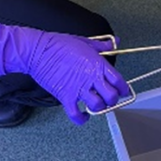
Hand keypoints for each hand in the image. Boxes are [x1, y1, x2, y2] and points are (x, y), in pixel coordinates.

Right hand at [0, 24, 130, 123]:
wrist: (38, 50)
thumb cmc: (58, 44)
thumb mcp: (84, 41)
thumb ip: (102, 45)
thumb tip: (114, 42)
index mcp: (97, 64)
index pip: (118, 80)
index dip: (123, 88)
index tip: (123, 91)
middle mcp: (90, 77)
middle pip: (111, 96)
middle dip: (113, 100)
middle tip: (109, 99)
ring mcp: (78, 88)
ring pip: (97, 106)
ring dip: (98, 108)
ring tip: (96, 105)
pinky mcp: (65, 96)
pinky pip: (76, 114)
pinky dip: (81, 118)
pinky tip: (83, 116)